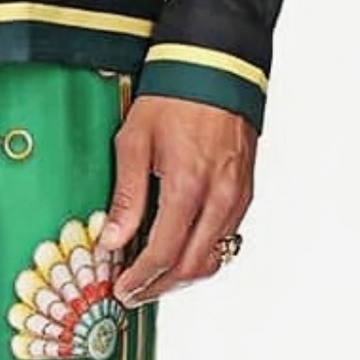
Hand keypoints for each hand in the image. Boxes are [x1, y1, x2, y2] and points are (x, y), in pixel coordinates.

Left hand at [102, 96, 255, 304]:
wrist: (216, 66)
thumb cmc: (173, 97)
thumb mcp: (134, 141)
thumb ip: (127, 196)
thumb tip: (113, 239)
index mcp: (188, 186)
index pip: (163, 254)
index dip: (141, 280)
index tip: (122, 290)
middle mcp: (219, 198)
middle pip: (191, 266)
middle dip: (160, 287)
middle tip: (135, 293)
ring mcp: (237, 197)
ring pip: (214, 257)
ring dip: (183, 275)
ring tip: (154, 278)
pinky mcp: (246, 192)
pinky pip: (227, 238)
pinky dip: (203, 253)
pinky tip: (180, 250)